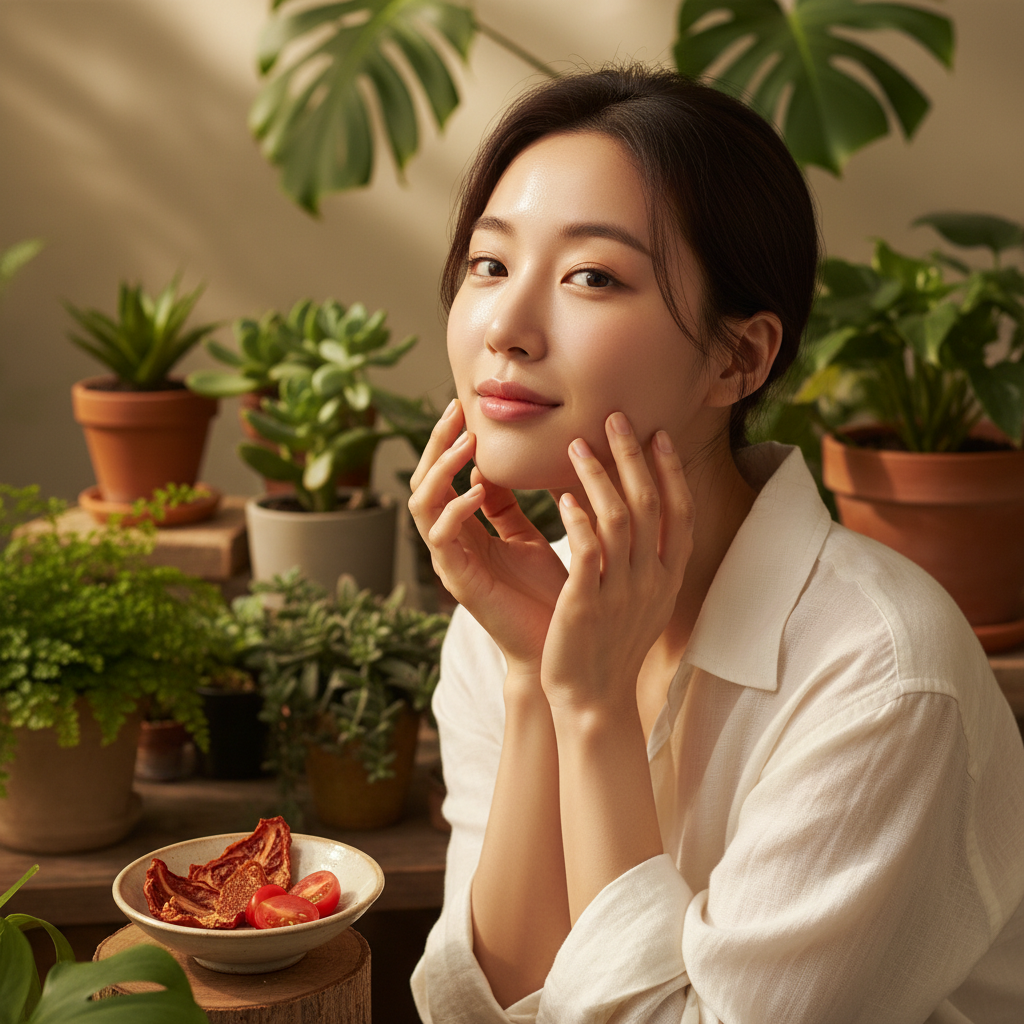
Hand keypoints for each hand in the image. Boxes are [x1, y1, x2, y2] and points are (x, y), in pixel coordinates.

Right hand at [408, 400, 568, 676]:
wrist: (560, 647)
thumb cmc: (549, 593)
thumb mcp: (528, 537)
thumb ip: (507, 506)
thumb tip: (492, 466)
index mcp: (466, 531)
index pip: (444, 474)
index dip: (449, 440)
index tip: (466, 407)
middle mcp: (451, 543)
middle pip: (424, 482)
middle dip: (437, 444)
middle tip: (456, 411)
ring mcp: (450, 563)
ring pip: (422, 505)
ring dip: (441, 470)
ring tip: (465, 442)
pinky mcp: (458, 582)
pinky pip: (442, 538)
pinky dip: (456, 510)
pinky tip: (478, 489)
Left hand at [540, 412, 693, 710]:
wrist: (593, 700)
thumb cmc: (612, 646)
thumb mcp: (640, 600)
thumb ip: (644, 559)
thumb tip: (638, 518)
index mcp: (668, 577)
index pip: (680, 513)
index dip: (671, 472)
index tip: (659, 436)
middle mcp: (652, 580)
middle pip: (650, 504)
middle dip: (633, 457)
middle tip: (616, 419)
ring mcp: (622, 591)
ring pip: (618, 519)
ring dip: (599, 476)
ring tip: (578, 445)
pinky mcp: (587, 603)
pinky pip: (588, 550)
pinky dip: (578, 518)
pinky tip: (563, 496)